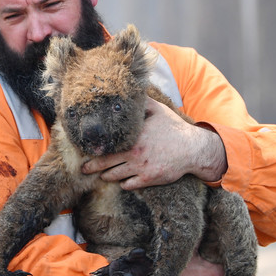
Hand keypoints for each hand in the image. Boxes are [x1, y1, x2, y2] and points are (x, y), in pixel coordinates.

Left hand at [81, 99, 227, 189]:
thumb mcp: (158, 111)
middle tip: (83, 169)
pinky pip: (128, 185)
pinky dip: (123, 183)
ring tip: (101, 175)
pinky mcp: (148, 179)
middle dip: (91, 167)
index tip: (86, 150)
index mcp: (132, 136)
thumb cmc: (174, 129)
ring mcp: (140, 168)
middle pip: (104, 164)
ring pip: (114, 176)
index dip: (94, 149)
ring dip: (106, 176)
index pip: (106, 144)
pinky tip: (122, 180)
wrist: (192, 149)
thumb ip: (142, 102)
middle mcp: (133, 153)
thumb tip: (131, 90)